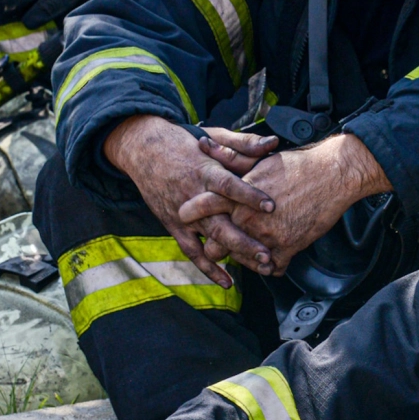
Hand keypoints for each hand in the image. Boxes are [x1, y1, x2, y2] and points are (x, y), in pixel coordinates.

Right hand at [103, 115, 280, 285]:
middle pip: (221, 223)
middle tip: (268, 254)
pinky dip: (209, 268)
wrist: (145, 151)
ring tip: (261, 266)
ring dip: (235, 255)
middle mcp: (195, 198)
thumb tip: (274, 142)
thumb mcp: (215, 137)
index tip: (271, 206)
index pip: (228, 187)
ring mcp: (184, 215)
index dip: (249, 196)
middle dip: (245, 241)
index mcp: (206, 173)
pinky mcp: (176, 226)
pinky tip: (227, 282)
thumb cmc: (186, 143)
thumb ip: (244, 143)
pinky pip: (193, 252)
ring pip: (211, 240)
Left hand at [176, 132, 390, 273]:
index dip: (190, 214)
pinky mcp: (286, 249)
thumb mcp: (258, 159)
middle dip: (217, 244)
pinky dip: (271, 264)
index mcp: (236, 194)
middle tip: (222, 241)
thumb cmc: (297, 165)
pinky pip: (270, 268)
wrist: (332, 175)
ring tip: (251, 247)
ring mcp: (265, 236)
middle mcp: (246, 217)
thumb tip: (202, 144)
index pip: (201, 209)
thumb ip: (228, 157)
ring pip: (241, 259)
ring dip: (245, 255)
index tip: (184, 217)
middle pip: (215, 245)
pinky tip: (273, 256)